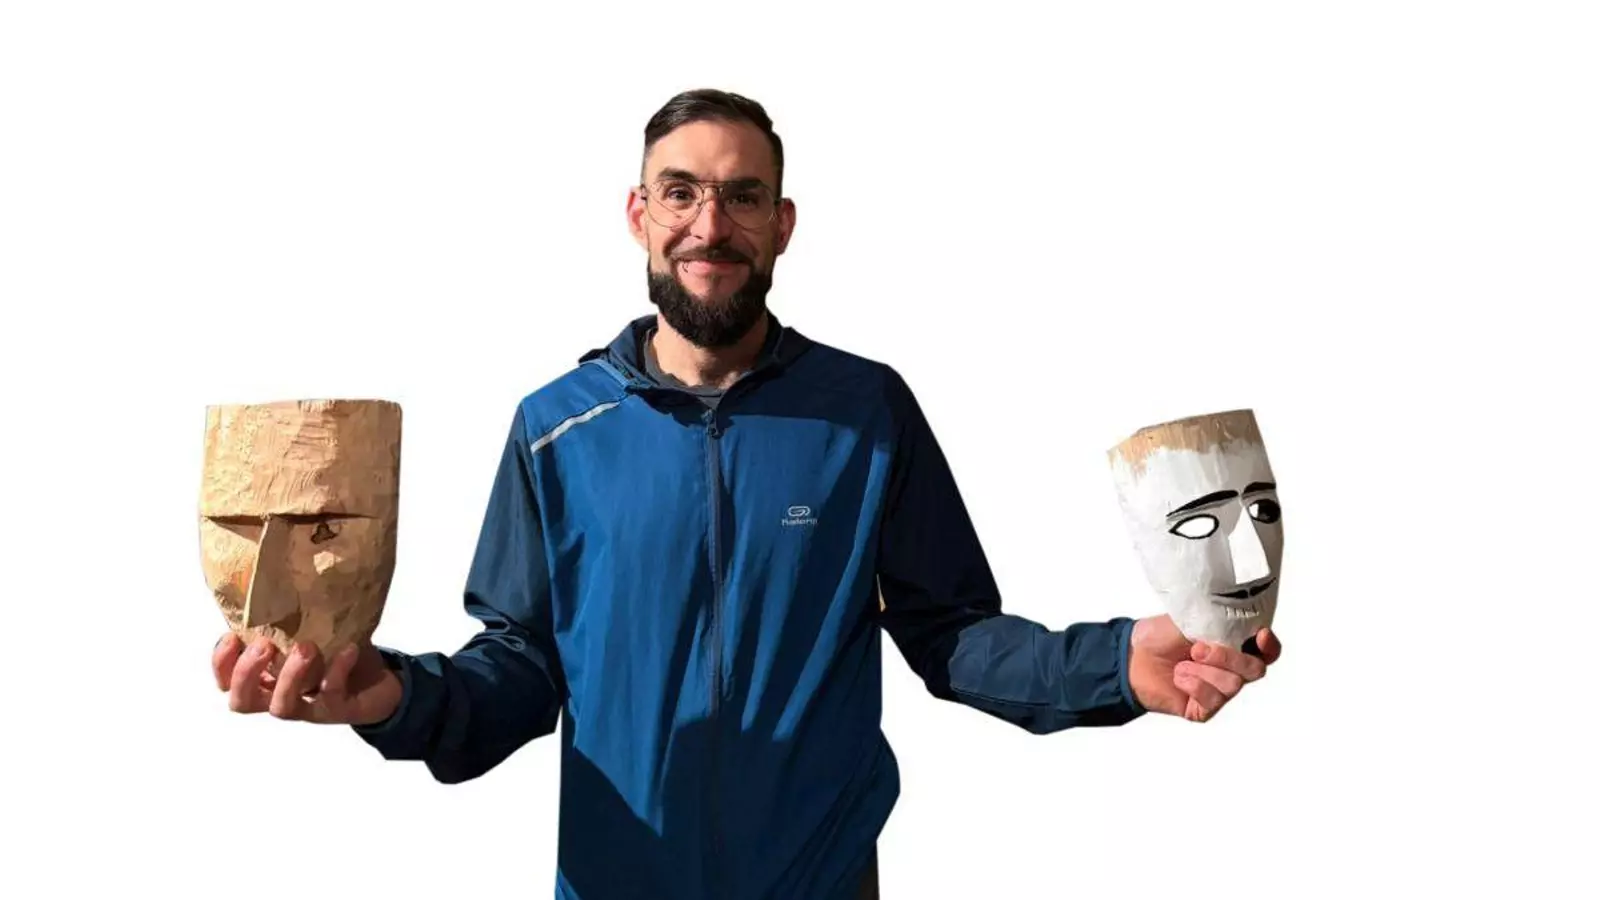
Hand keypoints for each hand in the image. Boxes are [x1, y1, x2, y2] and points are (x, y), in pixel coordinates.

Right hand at [212, 632, 403, 725]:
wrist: (377, 682)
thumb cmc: (334, 651)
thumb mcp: (309, 630)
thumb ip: (289, 615)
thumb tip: (280, 570)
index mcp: (265, 676)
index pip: (226, 680)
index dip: (221, 663)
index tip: (232, 636)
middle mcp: (278, 695)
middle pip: (242, 701)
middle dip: (246, 673)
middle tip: (264, 645)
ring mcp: (306, 707)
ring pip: (281, 706)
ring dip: (290, 676)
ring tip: (306, 647)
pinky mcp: (335, 710)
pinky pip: (330, 695)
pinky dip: (337, 670)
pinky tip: (349, 649)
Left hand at [1128, 615, 1281, 721]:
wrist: (1133, 656)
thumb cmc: (1162, 636)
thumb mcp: (1193, 620)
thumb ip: (1220, 621)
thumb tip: (1240, 619)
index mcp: (1235, 645)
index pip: (1268, 651)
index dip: (1269, 646)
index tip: (1260, 635)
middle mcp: (1233, 670)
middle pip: (1255, 669)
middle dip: (1228, 657)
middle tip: (1198, 648)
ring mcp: (1220, 692)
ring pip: (1233, 684)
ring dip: (1204, 671)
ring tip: (1182, 663)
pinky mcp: (1205, 709)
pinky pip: (1213, 700)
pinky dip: (1194, 685)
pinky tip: (1179, 677)